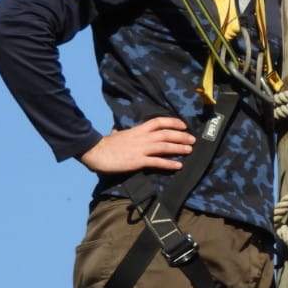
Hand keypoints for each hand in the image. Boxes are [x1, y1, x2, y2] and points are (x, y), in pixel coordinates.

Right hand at [78, 117, 194, 173]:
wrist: (95, 151)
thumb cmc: (105, 144)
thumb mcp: (116, 134)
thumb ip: (121, 132)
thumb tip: (117, 131)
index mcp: (138, 130)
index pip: (159, 122)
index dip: (173, 122)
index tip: (183, 125)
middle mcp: (142, 137)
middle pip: (167, 134)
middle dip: (181, 136)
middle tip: (193, 139)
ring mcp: (141, 149)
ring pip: (165, 146)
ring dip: (179, 148)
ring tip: (190, 150)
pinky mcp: (138, 161)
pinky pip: (157, 162)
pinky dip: (169, 163)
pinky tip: (179, 165)